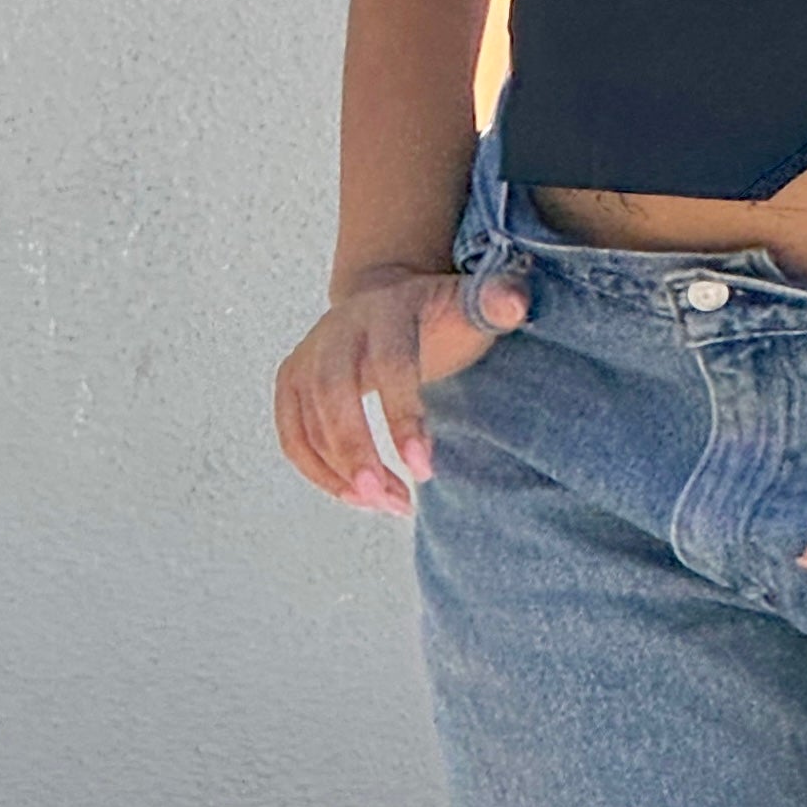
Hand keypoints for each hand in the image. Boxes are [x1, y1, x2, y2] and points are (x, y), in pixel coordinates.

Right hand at [273, 264, 529, 513]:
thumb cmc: (437, 316)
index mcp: (387, 311)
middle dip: (357, 451)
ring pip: (308, 418)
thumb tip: (515, 304)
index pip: (390, 363)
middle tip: (391, 501)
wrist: (387, 301)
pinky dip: (317, 471)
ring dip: (342, 471)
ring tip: (389, 505)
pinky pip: (291, 434)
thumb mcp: (470, 304)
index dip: (403, 417)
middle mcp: (338, 330)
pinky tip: (357, 498)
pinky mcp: (292, 381)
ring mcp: (308, 355)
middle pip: (332, 392)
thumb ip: (498, 301)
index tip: (424, 470)